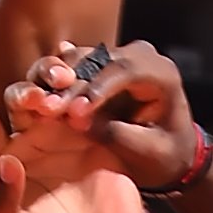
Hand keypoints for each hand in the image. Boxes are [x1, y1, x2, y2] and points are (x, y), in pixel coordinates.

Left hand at [0, 67, 167, 212]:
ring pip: (55, 97)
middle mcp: (32, 145)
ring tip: (64, 100)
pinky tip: (88, 102)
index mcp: (4, 165)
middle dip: (26, 92)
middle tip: (40, 101)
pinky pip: (88, 109)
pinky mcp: (96, 139)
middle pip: (21, 102)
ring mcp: (65, 139)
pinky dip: (87, 98)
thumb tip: (4, 162)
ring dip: (56, 89)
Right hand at [7, 39, 200, 190]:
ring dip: (56, 79)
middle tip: (49, 109)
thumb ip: (115, 134)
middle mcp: (138, 57)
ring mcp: (116, 59)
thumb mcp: (148, 152)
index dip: (97, 88)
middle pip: (97, 59)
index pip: (125, 70)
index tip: (75, 112)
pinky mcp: (97, 68)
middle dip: (71, 84)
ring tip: (42, 103)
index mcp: (161, 73)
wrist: (174, 152)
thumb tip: (77, 120)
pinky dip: (53, 80)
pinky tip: (38, 93)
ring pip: (79, 58)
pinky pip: (71, 67)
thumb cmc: (166, 155)